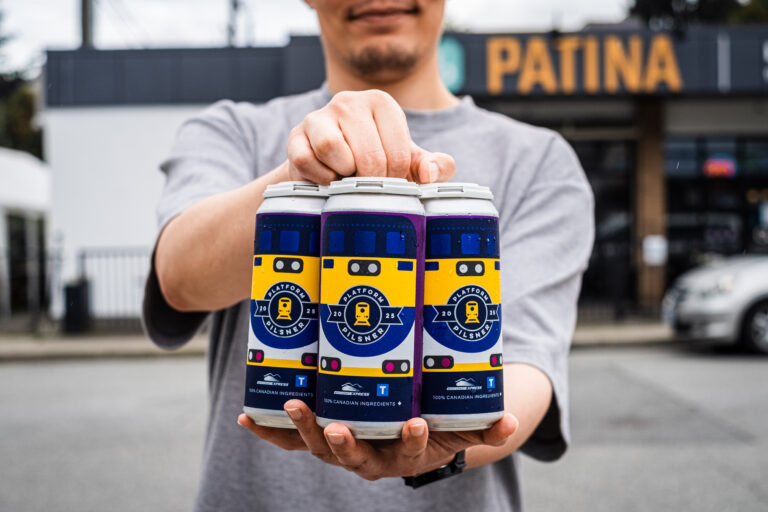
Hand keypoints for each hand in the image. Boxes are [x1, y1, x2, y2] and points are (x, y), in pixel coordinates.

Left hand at [237, 400, 518, 480]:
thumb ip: (484, 426)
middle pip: (352, 455)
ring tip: (293, 407)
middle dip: (345, 442)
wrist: (401, 438)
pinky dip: (269, 430)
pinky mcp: (318, 436)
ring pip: (318, 446)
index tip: (418, 423)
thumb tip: (514, 421)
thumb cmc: (431, 430)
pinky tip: (248, 417)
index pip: (410, 451)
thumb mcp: (458, 430)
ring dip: (303, 429)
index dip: (414, 441)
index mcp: (403, 456)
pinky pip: (290, 438)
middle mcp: (367, 458)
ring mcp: (340, 448)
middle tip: (339, 427)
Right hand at [286, 89, 455, 184]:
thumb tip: (427, 174)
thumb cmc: (376, 162)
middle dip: (371, 181)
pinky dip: (321, 179)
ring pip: (332, 149)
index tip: (389, 181)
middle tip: (368, 184)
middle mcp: (349, 102)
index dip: (395, 180)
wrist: (331, 168)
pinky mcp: (295, 136)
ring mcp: (319, 116)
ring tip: (347, 177)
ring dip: (343, 176)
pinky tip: (328, 179)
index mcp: (382, 103)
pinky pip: (307, 161)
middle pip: (368, 156)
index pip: (398, 154)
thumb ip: (435, 167)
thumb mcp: (410, 163)